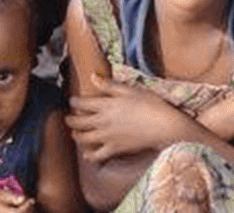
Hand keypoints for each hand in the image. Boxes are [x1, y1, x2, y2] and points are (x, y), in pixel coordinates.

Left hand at [67, 75, 193, 161]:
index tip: (72, 100)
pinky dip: (89, 155)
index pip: (82, 103)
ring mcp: (107, 137)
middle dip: (71, 119)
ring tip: (76, 132)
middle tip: (69, 117)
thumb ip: (110, 85)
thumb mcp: (131, 90)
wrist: (163, 126)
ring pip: (83, 139)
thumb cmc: (151, 104)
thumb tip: (92, 77)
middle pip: (78, 122)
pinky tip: (88, 152)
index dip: (74, 102)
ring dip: (76, 135)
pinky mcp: (114, 149)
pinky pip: (95, 155)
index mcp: (107, 105)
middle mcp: (102, 121)